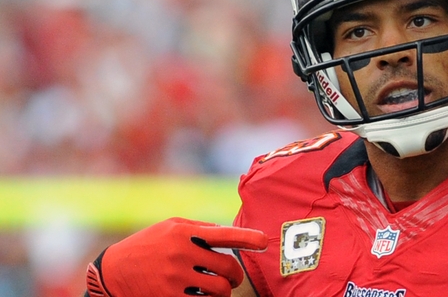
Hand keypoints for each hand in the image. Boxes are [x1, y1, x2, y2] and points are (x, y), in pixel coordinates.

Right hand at [86, 217, 267, 296]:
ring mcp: (176, 277)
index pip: (224, 234)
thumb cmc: (148, 244)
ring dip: (225, 292)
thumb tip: (229, 233)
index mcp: (185, 232)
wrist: (114, 271)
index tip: (264, 241)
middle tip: (233, 278)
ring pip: (220, 289)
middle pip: (228, 267)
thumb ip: (200, 228)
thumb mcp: (170, 227)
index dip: (248, 237)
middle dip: (236, 276)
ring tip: (220, 290)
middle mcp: (182, 253)